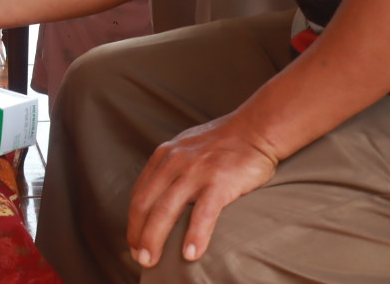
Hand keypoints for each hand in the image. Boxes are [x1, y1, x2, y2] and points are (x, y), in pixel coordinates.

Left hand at [126, 114, 278, 268]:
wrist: (256, 128)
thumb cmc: (224, 142)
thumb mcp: (186, 148)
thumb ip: (172, 167)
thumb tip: (161, 195)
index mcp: (164, 156)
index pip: (140, 194)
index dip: (133, 221)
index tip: (134, 242)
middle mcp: (174, 163)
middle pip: (146, 204)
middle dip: (139, 234)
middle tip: (139, 258)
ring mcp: (195, 172)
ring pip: (166, 211)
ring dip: (155, 239)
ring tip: (151, 262)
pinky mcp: (218, 181)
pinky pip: (202, 214)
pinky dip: (194, 236)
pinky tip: (189, 254)